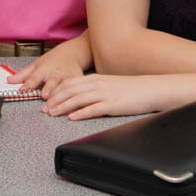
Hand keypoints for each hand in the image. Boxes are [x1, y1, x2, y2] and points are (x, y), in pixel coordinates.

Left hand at [7, 44, 85, 99]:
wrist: (71, 54)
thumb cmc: (52, 61)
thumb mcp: (36, 65)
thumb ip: (23, 75)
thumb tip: (9, 81)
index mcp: (44, 68)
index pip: (35, 76)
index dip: (29, 83)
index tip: (23, 90)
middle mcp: (56, 73)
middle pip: (52, 81)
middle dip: (49, 89)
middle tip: (45, 97)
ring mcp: (68, 77)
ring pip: (65, 87)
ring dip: (60, 97)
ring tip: (55, 106)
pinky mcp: (77, 81)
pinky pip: (76, 90)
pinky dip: (73, 97)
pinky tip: (71, 105)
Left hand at [43, 74, 169, 119]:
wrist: (151, 89)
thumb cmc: (131, 89)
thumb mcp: (109, 84)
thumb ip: (94, 88)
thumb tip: (80, 96)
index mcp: (95, 79)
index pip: (69, 83)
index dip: (55, 91)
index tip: (45, 99)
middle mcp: (97, 84)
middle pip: (70, 90)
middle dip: (54, 99)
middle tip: (44, 109)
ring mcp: (105, 94)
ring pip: (78, 99)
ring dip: (62, 106)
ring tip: (52, 113)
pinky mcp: (113, 105)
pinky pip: (93, 109)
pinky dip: (80, 113)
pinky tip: (72, 117)